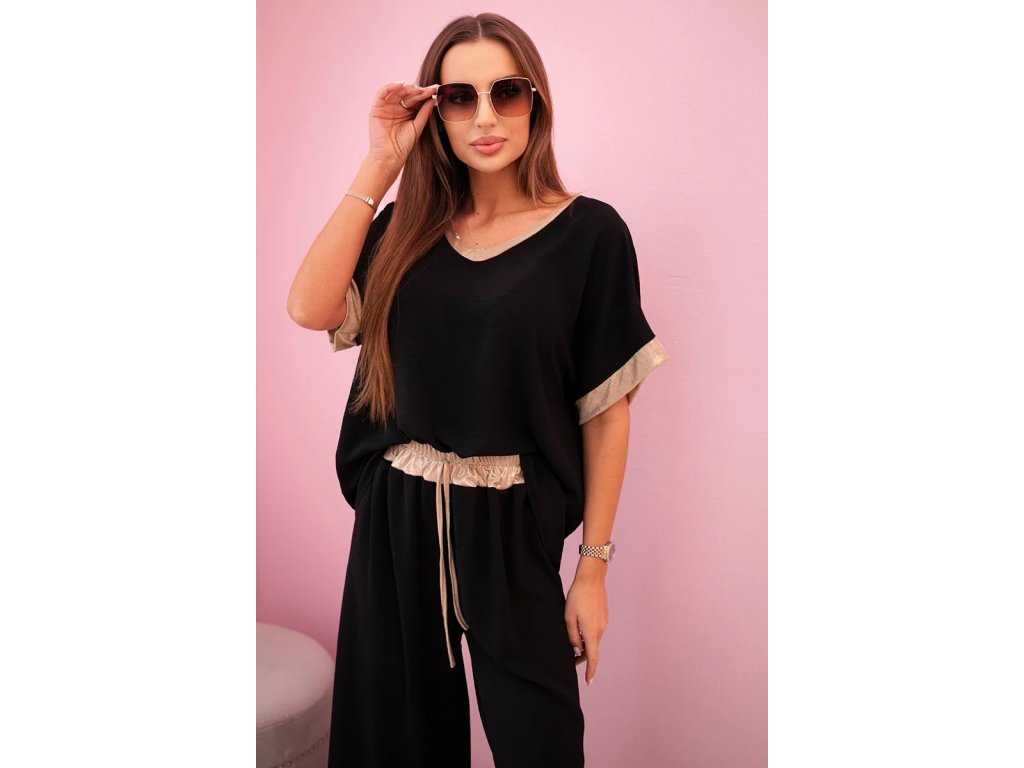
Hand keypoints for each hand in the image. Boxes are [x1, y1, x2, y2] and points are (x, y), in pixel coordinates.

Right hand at [366, 81, 439, 171]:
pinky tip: (401, 85)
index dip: (426, 94)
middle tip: (429, 90)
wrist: (390, 156)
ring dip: (407, 87)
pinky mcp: (377, 107)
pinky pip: (383, 93)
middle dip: (419, 90)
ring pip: (397, 91)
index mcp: (408, 111)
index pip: (417, 99)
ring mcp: (387, 106)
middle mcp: (397, 107)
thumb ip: (424, 112)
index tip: (436, 90)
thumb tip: (434, 98)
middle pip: (408, 93)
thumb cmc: (404, 145)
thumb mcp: (417, 126)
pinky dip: (391, 87)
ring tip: (417, 88)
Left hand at [564, 564, 608, 685]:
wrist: (591, 578)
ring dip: (585, 644)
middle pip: (592, 650)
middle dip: (583, 656)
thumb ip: (572, 636)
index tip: (589, 682)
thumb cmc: (577, 597)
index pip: (592, 657)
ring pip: (593, 640)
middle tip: (570, 658)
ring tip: (572, 639)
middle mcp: (600, 630)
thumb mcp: (568, 617)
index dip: (590, 671)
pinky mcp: (604, 617)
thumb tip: (577, 649)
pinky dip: (588, 634)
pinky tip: (580, 626)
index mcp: (591, 632)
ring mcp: (604, 623)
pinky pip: (596, 631)